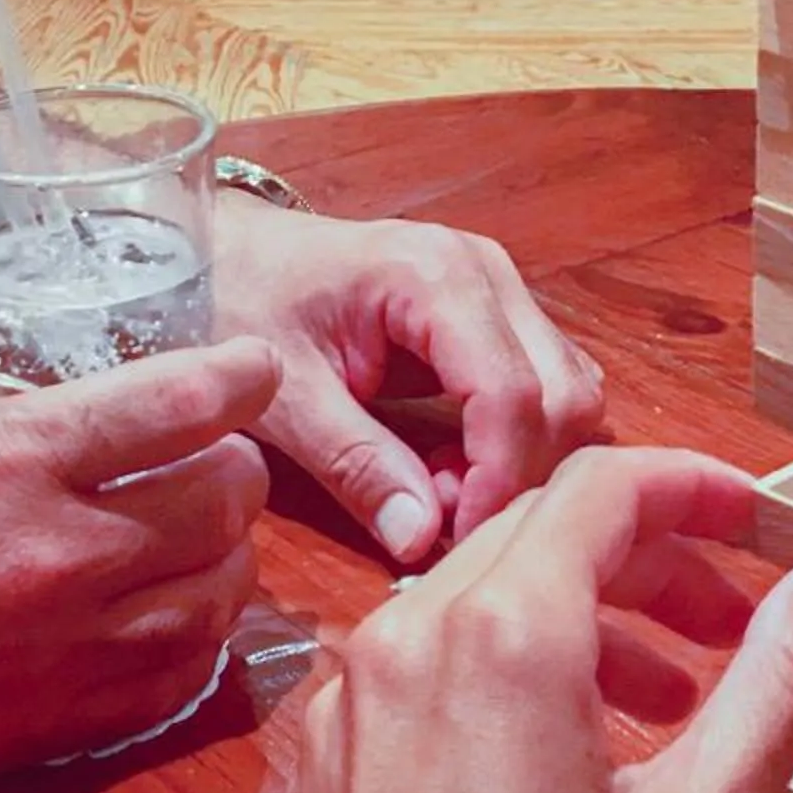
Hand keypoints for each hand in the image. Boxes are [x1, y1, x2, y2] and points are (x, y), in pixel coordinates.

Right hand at [0, 337, 279, 792]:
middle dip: (233, 465)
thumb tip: (60, 396)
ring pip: (222, 596)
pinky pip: (180, 683)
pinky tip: (165, 614)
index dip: (239, 376)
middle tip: (205, 456)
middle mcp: (56, 555)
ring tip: (190, 535)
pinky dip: (193, 640)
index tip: (253, 367)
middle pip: (227, 501)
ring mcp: (63, 655)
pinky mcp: (53, 731)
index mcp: (7, 459)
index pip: (178, 404)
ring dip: (223, 556)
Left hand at [212, 195, 604, 564]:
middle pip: (561, 393)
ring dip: (522, 457)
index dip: (497, 478)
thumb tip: (421, 540)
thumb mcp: (285, 398)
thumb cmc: (243, 305)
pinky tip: (450, 460)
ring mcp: (499, 286)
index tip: (455, 537)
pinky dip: (515, 437)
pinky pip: (543, 384)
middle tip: (441, 518)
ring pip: (567, 391)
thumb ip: (357, 467)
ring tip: (440, 489)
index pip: (511, 392)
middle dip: (516, 471)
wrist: (225, 252)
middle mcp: (486, 271)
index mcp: (434, 276)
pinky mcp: (495, 311)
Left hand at [282, 446, 792, 792]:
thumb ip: (773, 685)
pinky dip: (505, 671)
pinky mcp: (322, 757)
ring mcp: (351, 694)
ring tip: (668, 707)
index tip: (762, 526)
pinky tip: (561, 759)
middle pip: (540, 531)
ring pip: (477, 595)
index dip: (695, 488)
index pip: (605, 485)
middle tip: (731, 630)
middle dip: (650, 561)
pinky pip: (423, 664)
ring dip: (583, 619)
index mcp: (504, 629)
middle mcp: (408, 630)